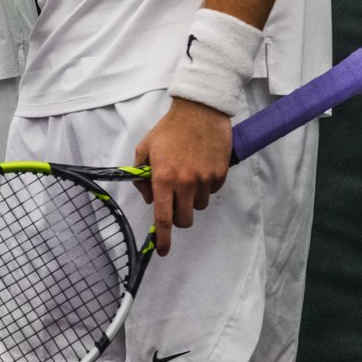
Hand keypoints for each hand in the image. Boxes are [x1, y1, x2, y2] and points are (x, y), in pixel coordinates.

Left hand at [133, 98, 232, 254]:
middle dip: (178, 216)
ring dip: (192, 199)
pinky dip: (205, 187)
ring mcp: (204, 180)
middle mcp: (184, 183)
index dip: (163, 239)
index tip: (162, 251)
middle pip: (184, 220)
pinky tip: (200, 167)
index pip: (163, 217)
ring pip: (199, 207)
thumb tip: (149, 198)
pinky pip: (211, 192)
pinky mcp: (219, 175)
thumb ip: (141, 175)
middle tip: (175, 200)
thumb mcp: (146, 147)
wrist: (199, 110)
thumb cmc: (169, 129)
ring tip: (188, 175)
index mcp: (163, 177)